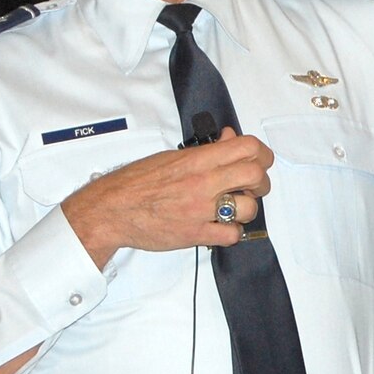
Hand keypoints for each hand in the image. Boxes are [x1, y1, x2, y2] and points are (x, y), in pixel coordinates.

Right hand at [60, 127, 271, 266]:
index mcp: (197, 159)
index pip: (247, 147)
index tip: (259, 161)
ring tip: (235, 209)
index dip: (262, 154)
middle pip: (255, 175)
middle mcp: (202, 182)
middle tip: (251, 187)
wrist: (112, 209)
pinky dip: (232, 232)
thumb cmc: (137, 182)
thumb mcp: (172, 156)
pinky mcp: (195, 234)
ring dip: (248, 209)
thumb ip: (206, 150)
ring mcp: (200, 209)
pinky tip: (222, 226)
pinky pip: (231, 235)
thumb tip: (230, 138)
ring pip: (249, 208)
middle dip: (260, 182)